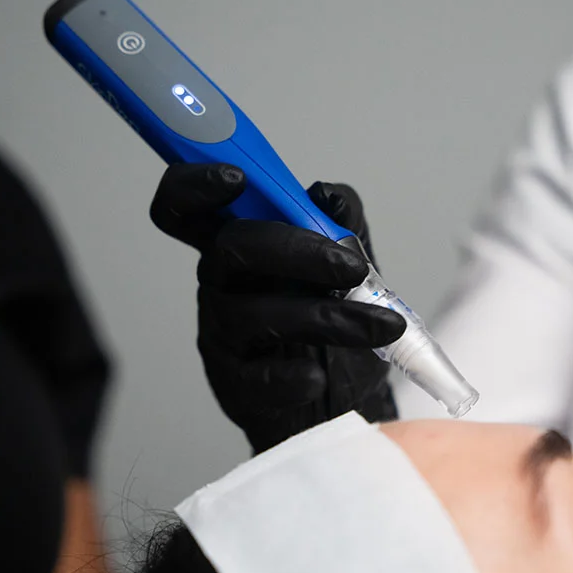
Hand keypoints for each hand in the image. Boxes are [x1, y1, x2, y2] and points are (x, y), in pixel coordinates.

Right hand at [150, 164, 405, 452]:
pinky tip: (319, 376)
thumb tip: (330, 196)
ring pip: (255, 313)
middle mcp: (221, 282)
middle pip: (230, 247)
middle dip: (296, 250)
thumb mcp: (351, 266)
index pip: (190, 204)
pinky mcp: (235, 384)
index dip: (197, 184)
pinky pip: (255, 378)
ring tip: (382, 326)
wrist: (345, 394)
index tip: (237, 177)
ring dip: (327, 317)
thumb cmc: (334, 323)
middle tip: (353, 267)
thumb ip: (345, 223)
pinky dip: (291, 376)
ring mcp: (223, 333)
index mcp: (242, 241)